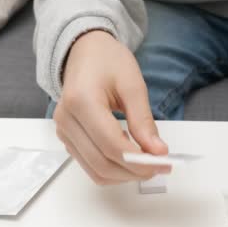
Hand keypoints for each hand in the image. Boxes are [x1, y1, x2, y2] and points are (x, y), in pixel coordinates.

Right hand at [54, 30, 168, 184]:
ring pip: (96, 171)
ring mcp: (64, 131)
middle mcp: (66, 120)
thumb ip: (143, 121)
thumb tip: (157, 151)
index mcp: (81, 101)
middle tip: (161, 166)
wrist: (85, 51)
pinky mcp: (67, 139)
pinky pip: (90, 165)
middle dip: (134, 171)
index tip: (163, 163)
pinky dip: (113, 170)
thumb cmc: (108, 61)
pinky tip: (132, 159)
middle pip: (102, 163)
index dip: (139, 161)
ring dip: (124, 175)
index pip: (111, 145)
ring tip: (149, 164)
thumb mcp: (133, 85)